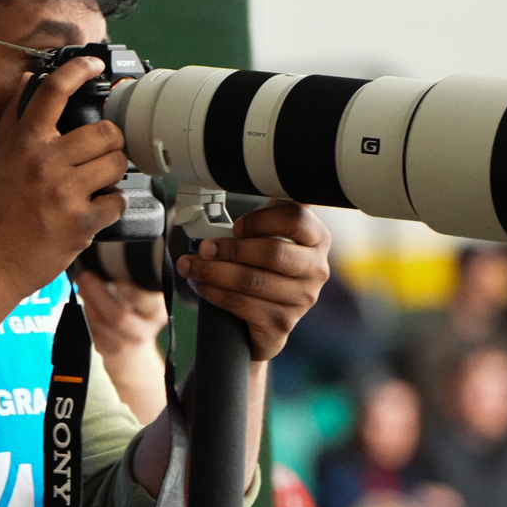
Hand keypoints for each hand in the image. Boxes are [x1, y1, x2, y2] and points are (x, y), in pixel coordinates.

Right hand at [0, 58, 128, 300]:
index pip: (53, 92)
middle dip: (110, 141)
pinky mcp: (81, 223)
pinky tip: (95, 209)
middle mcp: (45, 163)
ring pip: (117, 163)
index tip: (93, 63)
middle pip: (104, 132)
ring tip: (99, 181)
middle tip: (103, 151)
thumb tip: (27, 80)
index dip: (79, 69)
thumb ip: (12, 119)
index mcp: (24, 144)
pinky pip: (117, 201)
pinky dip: (111, 205)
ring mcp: (65, 193)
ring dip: (114, 171)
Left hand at [76, 269, 166, 421]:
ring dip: (88, 302)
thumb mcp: (140, 298)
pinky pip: (93, 332)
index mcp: (157, 310)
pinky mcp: (111, 351)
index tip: (117, 278)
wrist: (133, 352)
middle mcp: (145, 329)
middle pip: (120, 315)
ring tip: (80, 284)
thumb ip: (129, 279)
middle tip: (85, 275)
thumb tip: (102, 256)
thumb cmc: (135, 314)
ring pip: (102, 324)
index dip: (131, 291)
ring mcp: (126, 342)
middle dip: (99, 293)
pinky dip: (85, 315)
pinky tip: (83, 301)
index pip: (147, 300)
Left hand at [175, 202, 330, 360]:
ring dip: (212, 272)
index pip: (295, 219)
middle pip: (272, 253)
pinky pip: (241, 306)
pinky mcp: (281, 325)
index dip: (261, 220)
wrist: (265, 316)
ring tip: (190, 266)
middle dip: (229, 249)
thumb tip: (246, 181)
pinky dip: (214, 293)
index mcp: (317, 239)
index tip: (235, 226)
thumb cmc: (265, 265)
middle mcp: (315, 270)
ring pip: (251, 281)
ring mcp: (301, 300)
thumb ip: (267, 211)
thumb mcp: (271, 233)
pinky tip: (201, 285)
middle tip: (202, 248)